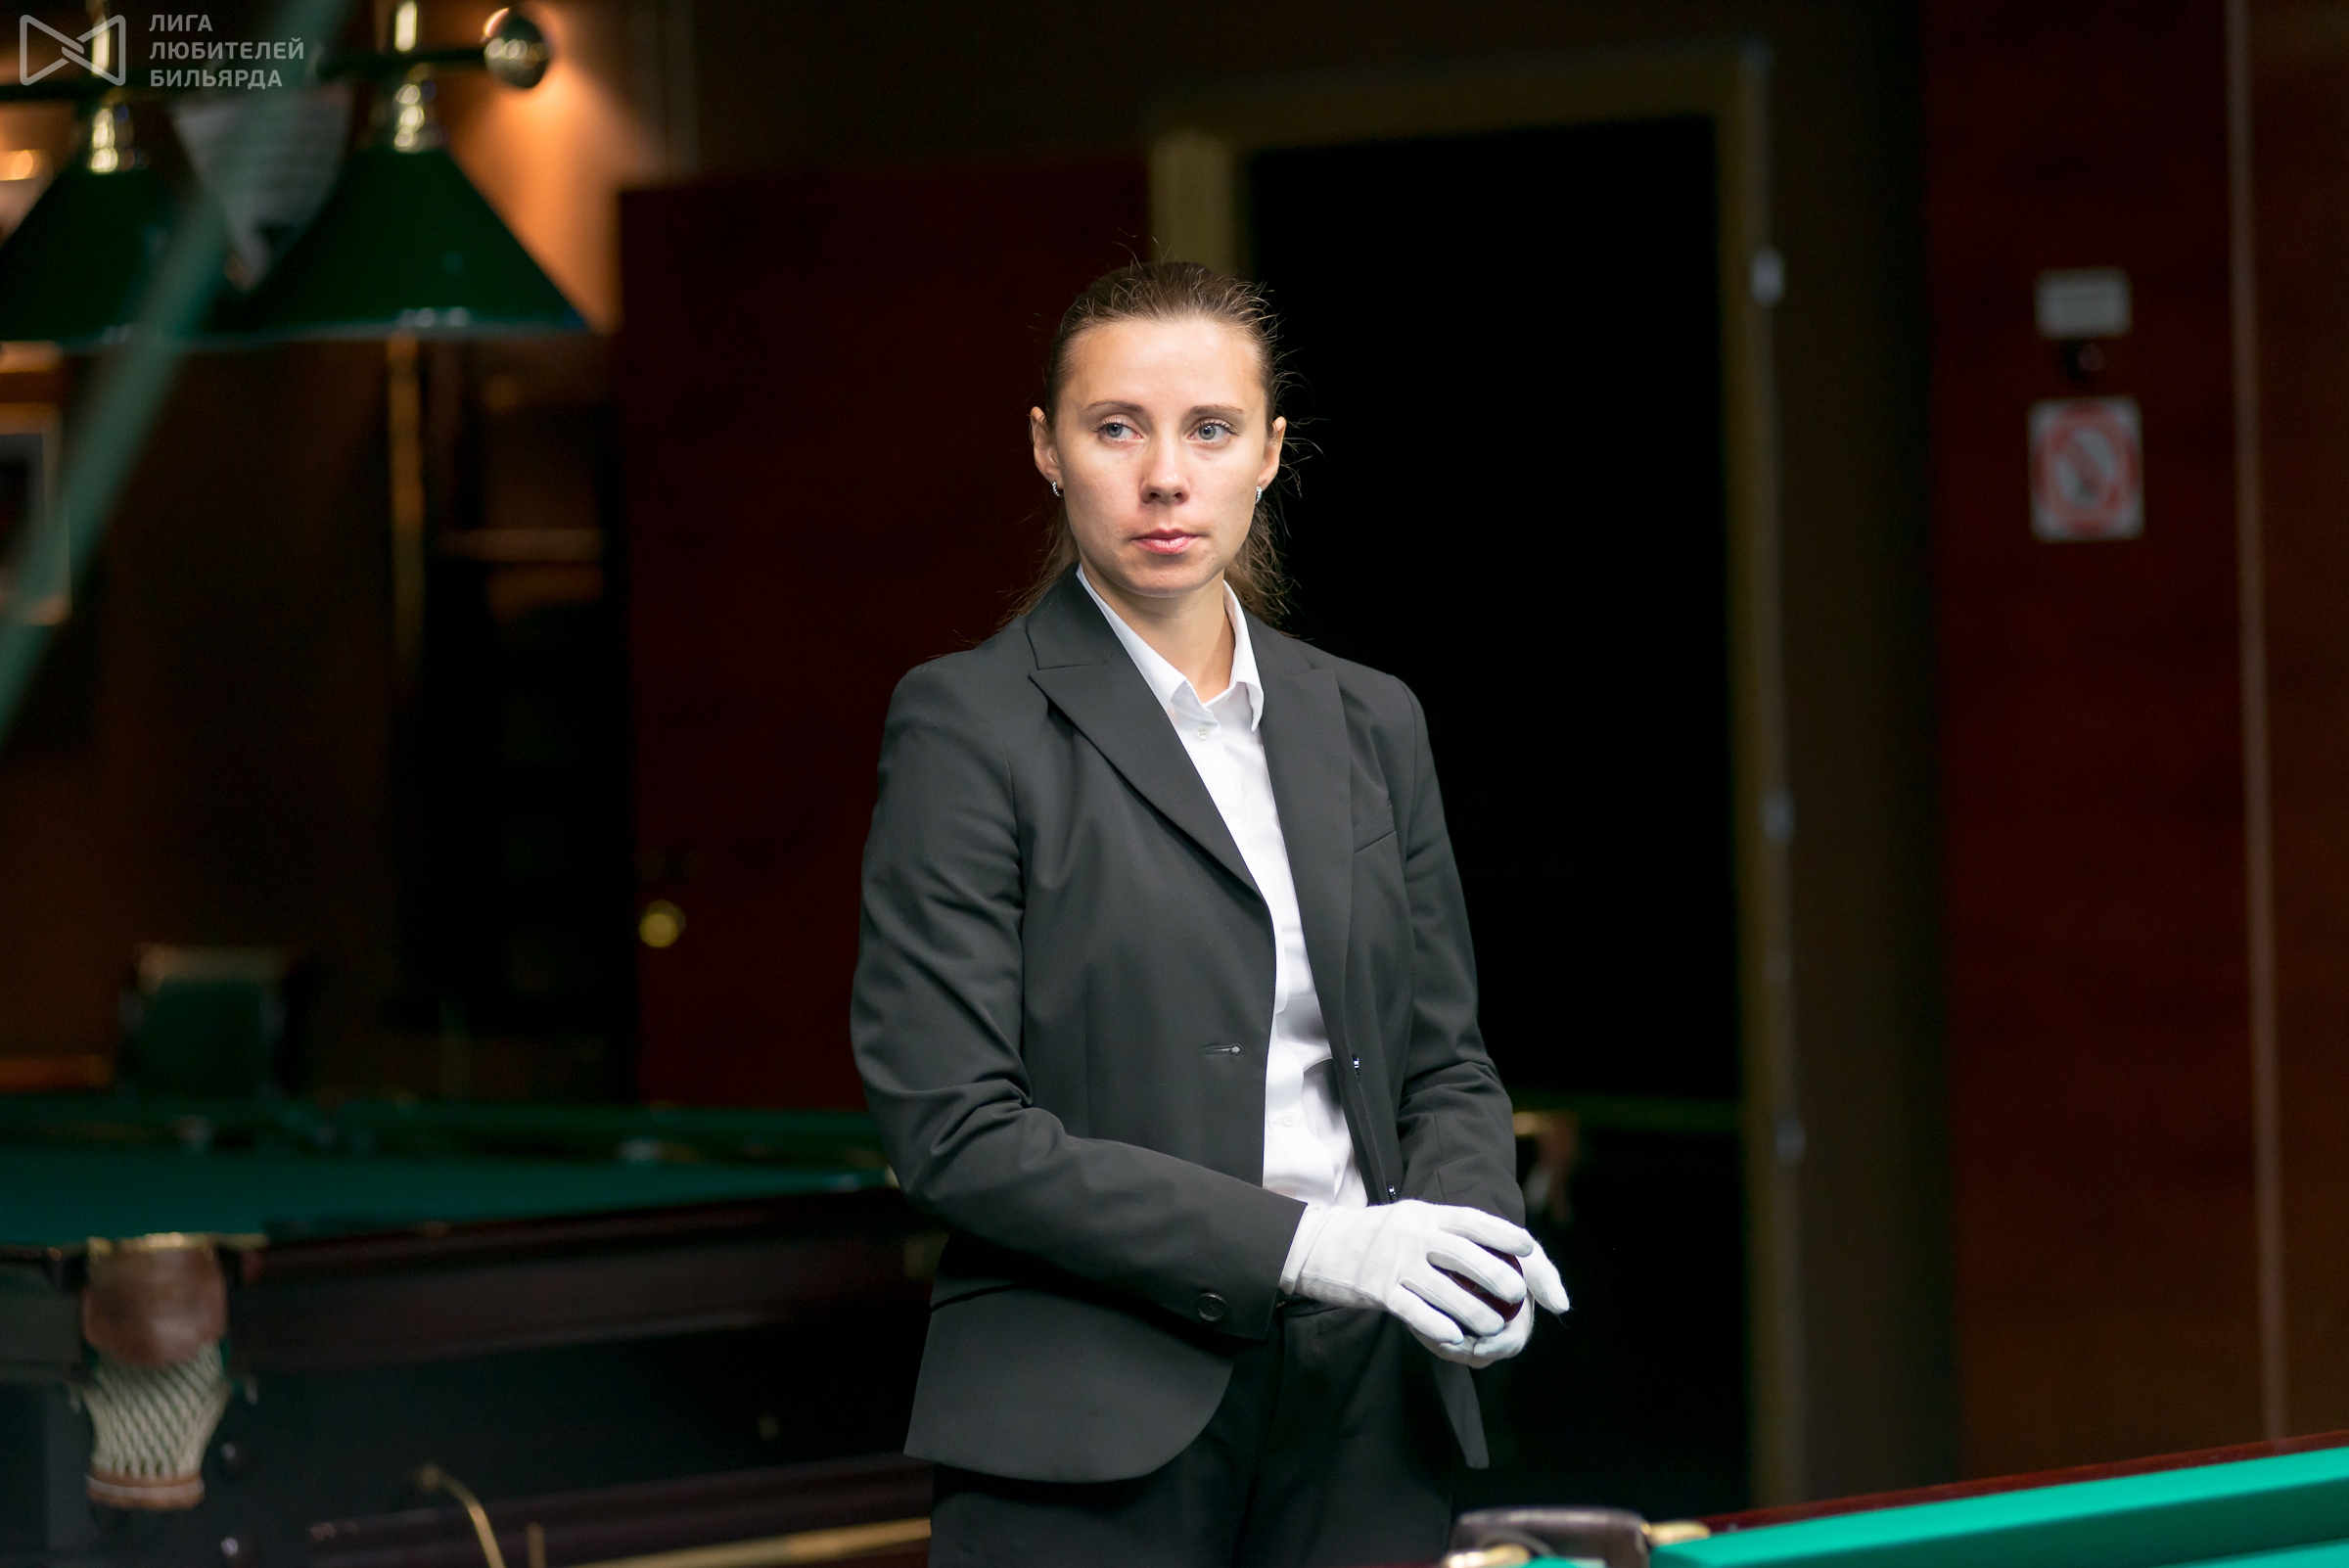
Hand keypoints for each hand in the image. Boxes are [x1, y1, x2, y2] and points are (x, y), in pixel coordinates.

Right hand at [1285, 1200, 1542, 1344]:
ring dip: (1474, 1311)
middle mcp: (1412, 1234)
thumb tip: (1488, 1247)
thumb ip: (1442, 1231)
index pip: (1470, 1220)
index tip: (1528, 1247)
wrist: (1319, 1245)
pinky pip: (1413, 1311)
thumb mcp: (1408, 1220)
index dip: (1502, 1233)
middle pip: (1463, 1254)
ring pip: (1443, 1289)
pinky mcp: (1377, 1289)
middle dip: (1496, 1275)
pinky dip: (1437, 1325)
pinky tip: (1456, 1338)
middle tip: (1518, 1295)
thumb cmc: (1374, 1236)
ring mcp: (1394, 1262)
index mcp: (1424, 1214)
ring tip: (1495, 1327)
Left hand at [1413, 1237, 1567, 1366]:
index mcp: (1512, 1325)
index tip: (1483, 1343)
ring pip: (1448, 1346)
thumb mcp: (1527, 1257)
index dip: (1497, 1347)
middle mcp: (1486, 1333)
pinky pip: (1427, 1331)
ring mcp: (1459, 1330)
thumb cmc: (1503, 1251)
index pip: (1507, 1344)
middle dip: (1463, 1352)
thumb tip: (1561, 1306)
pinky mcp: (1434, 1323)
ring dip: (1438, 1341)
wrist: (1467, 1236)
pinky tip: (1413, 1319)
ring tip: (1426, 1331)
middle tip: (1450, 1343)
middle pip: (1475, 1354)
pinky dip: (1421, 1328)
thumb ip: (1544, 1277)